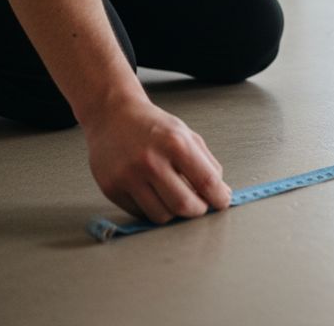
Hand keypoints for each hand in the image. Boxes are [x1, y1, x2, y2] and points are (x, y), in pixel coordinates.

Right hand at [83, 97, 231, 223]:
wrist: (112, 116)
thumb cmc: (152, 126)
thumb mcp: (186, 135)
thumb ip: (207, 164)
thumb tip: (220, 193)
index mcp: (175, 143)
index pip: (206, 181)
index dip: (219, 197)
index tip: (222, 202)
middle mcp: (150, 161)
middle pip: (185, 205)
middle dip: (198, 210)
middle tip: (200, 205)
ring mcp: (128, 176)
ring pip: (162, 216)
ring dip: (175, 213)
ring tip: (176, 198)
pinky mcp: (111, 188)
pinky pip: (140, 213)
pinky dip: (153, 208)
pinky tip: (154, 194)